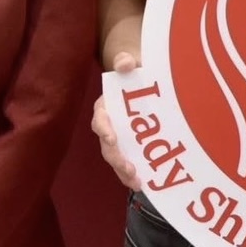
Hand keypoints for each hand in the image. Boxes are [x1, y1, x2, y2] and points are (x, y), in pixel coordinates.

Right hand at [92, 51, 142, 189]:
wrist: (140, 80)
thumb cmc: (133, 72)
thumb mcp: (130, 63)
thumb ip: (126, 62)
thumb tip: (124, 64)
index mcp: (105, 106)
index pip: (100, 119)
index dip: (104, 128)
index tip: (112, 137)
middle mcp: (108, 125)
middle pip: (107, 145)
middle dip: (116, 158)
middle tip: (129, 169)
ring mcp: (118, 137)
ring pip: (116, 157)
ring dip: (123, 171)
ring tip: (137, 183)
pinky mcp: (129, 146)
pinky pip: (128, 161)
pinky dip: (133, 173)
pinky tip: (145, 183)